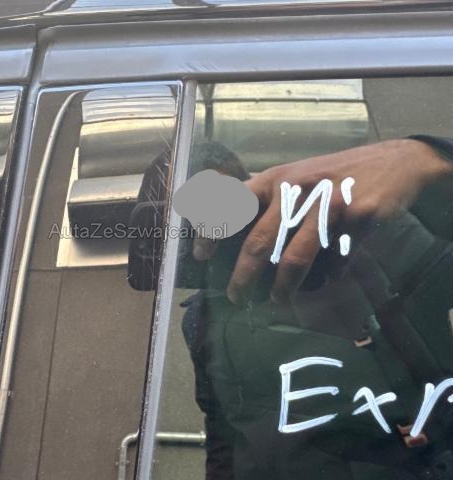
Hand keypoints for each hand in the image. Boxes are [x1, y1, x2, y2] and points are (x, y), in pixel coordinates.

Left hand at [193, 139, 452, 304]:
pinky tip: (326, 282)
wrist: (393, 162)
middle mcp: (296, 189)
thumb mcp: (293, 178)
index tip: (201, 257)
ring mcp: (326, 202)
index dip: (212, 231)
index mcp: (275, 179)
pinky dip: (329, 276)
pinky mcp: (357, 216)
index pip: (232, 205)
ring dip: (282, 287)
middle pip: (259, 242)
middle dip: (242, 276)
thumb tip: (237, 241)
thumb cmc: (332, 175)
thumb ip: (268, 201)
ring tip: (276, 301)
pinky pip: (337, 258)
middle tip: (236, 297)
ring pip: (295, 257)